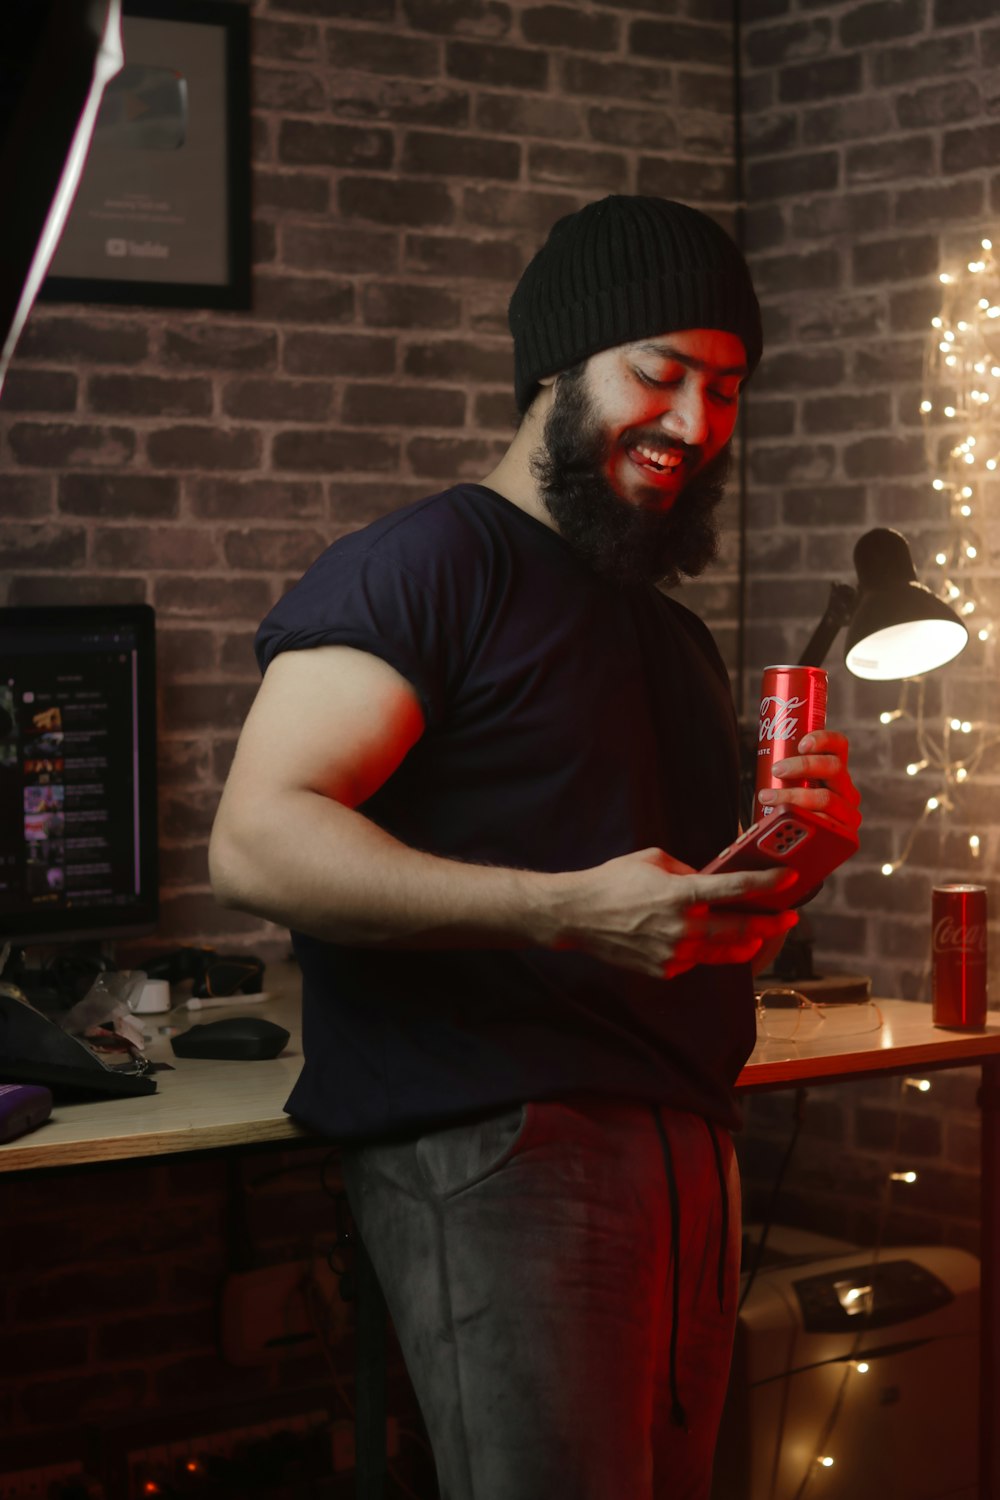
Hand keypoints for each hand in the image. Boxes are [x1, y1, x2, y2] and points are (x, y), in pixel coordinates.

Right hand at [555, 848, 798, 981]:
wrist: (577, 915)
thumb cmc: (612, 881)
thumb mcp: (653, 860)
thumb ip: (687, 871)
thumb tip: (710, 880)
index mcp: (681, 893)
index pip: (735, 889)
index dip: (767, 884)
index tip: (789, 880)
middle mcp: (682, 926)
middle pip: (740, 928)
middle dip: (770, 923)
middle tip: (788, 917)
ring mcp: (674, 953)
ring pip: (723, 951)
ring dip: (745, 943)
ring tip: (758, 937)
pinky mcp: (665, 969)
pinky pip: (696, 961)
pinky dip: (705, 951)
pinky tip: (705, 942)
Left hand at [756, 727, 861, 834]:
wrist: (794, 851)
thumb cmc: (786, 812)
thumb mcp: (787, 787)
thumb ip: (779, 769)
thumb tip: (759, 743)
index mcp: (836, 773)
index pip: (839, 746)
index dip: (823, 739)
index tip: (800, 744)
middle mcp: (847, 791)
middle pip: (834, 767)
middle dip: (803, 765)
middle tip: (777, 770)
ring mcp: (849, 814)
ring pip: (826, 798)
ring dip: (794, 796)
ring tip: (768, 797)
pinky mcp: (846, 837)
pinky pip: (826, 824)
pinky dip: (806, 820)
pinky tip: (789, 821)